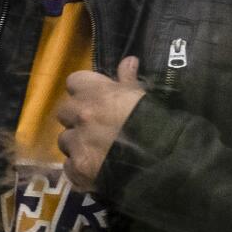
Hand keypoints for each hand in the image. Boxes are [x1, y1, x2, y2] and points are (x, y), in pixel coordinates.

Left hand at [56, 57, 145, 192]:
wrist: (166, 161)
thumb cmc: (157, 123)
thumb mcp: (145, 96)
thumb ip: (129, 79)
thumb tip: (128, 60)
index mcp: (96, 93)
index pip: (74, 81)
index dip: (84, 90)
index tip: (95, 98)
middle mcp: (82, 115)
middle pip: (64, 111)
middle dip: (77, 118)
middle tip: (95, 127)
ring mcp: (78, 143)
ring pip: (64, 140)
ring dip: (77, 144)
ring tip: (97, 151)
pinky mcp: (78, 168)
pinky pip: (69, 167)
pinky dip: (79, 168)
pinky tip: (95, 170)